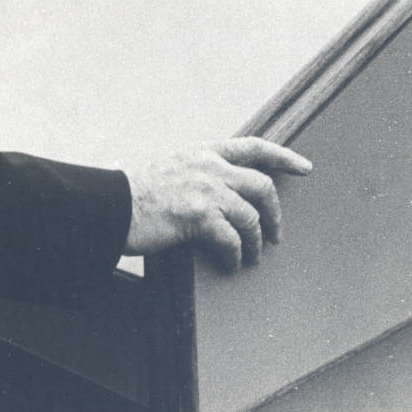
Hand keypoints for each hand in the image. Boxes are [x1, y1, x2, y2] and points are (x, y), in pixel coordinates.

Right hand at [123, 138, 312, 269]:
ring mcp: (207, 190)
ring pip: (251, 216)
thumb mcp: (168, 167)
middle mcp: (210, 167)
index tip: (305, 167)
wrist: (107, 204)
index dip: (283, 156)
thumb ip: (193, 172)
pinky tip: (233, 264)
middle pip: (262, 186)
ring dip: (256, 241)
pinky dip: (236, 255)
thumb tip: (212, 192)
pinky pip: (232, 240)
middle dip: (274, 213)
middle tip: (276, 234)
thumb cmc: (130, 192)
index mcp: (203, 151)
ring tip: (252, 256)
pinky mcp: (199, 216)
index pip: (254, 146)